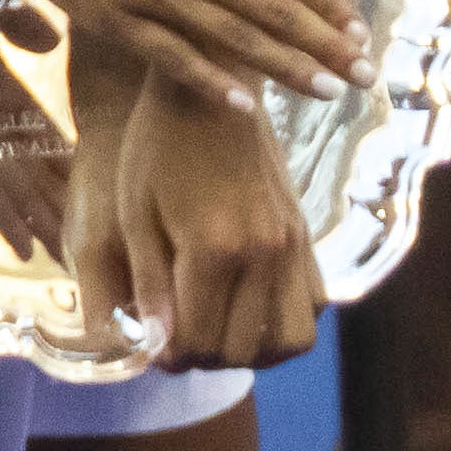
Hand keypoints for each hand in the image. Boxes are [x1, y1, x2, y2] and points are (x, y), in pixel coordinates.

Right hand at [0, 0, 368, 111]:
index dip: (325, 4)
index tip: (359, 33)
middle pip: (269, 10)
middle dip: (322, 47)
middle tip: (362, 79)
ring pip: (231, 39)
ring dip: (285, 70)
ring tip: (327, 94)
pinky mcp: (117, 20)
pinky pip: (173, 59)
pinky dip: (211, 83)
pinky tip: (247, 107)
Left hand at [0, 0, 72, 262]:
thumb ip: (27, 20)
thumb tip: (52, 43)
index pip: (44, 135)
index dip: (72, 163)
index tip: (104, 192)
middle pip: (34, 174)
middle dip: (62, 208)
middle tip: (96, 245)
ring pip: (14, 192)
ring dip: (41, 226)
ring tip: (69, 263)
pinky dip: (4, 219)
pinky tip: (25, 249)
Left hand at [108, 79, 322, 369]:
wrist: (211, 93)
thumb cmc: (158, 146)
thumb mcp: (136, 213)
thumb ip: (148, 284)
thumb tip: (155, 349)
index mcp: (213, 247)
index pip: (198, 340)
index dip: (170, 356)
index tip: (155, 347)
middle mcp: (263, 253)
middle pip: (241, 350)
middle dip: (206, 357)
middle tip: (181, 340)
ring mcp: (292, 247)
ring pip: (290, 342)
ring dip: (254, 351)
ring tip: (221, 333)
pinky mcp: (305, 238)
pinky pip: (313, 308)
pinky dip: (285, 324)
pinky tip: (253, 310)